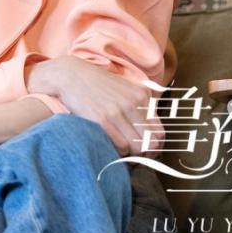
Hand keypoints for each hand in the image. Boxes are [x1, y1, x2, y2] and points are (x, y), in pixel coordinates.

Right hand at [27, 55, 164, 157]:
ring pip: (136, 147)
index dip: (156, 147)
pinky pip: (120, 146)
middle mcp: (132, 103)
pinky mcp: (102, 119)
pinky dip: (118, 151)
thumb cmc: (97, 84)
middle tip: (136, 157)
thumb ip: (140, 106)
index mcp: (141, 96)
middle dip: (145, 154)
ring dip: (130, 154)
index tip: (149, 152)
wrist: (71, 75)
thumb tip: (150, 133)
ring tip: (122, 151)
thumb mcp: (125, 88)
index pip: (160, 132)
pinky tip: (111, 144)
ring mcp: (117, 112)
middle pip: (151, 143)